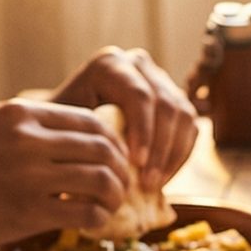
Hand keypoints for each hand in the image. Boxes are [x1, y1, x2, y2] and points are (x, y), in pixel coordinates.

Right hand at [0, 98, 135, 248]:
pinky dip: (99, 221)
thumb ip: (32, 134)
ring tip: (108, 209)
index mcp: (20, 112)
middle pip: (105, 149)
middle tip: (120, 191)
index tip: (115, 164)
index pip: (93, 121)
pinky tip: (91, 226)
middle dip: (122, 172)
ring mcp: (29, 174)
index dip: (114, 145)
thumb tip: (84, 146)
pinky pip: (88, 213)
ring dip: (115, 198)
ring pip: (103, 179)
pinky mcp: (27, 211)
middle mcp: (28, 137)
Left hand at [50, 45, 198, 190]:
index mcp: (110, 64)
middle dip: (160, 149)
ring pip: (184, 116)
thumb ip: (84, 135)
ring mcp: (160, 81)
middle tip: (148, 183)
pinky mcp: (174, 101)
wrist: (68, 128)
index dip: (143, 131)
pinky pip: (190, 128)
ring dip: (173, 155)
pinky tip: (162, 179)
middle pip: (166, 105)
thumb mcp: (63, 129)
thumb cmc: (60, 131)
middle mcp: (139, 65)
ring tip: (154, 185)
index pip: (139, 95)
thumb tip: (110, 161)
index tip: (136, 164)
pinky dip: (180, 156)